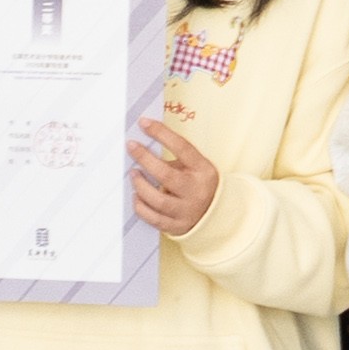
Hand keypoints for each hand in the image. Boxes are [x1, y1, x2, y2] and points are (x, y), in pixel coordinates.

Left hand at [126, 119, 214, 238]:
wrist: (216, 214)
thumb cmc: (199, 184)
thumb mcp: (196, 167)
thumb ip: (176, 160)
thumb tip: (144, 149)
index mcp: (203, 171)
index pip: (182, 148)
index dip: (162, 134)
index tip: (144, 123)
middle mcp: (196, 191)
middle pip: (166, 175)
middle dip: (145, 158)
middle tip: (131, 146)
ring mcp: (187, 210)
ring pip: (158, 200)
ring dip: (140, 185)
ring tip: (133, 174)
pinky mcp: (177, 226)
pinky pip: (154, 218)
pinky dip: (141, 207)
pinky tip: (136, 196)